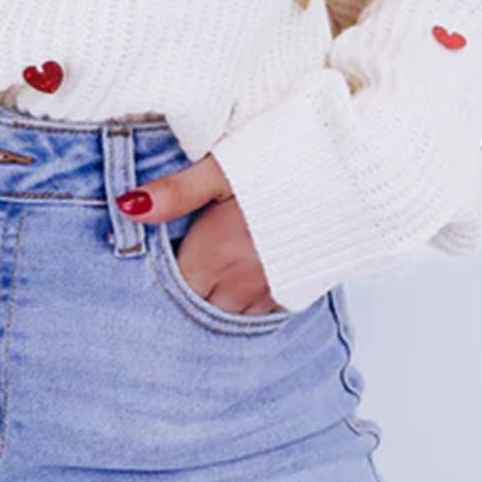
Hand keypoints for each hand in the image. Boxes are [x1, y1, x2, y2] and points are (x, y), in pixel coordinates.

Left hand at [116, 154, 285, 315]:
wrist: (353, 175)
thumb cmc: (286, 163)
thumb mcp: (223, 168)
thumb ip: (175, 192)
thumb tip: (128, 205)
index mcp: (214, 255)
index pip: (170, 289)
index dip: (155, 281)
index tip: (147, 268)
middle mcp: (240, 283)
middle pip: (196, 311)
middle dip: (182, 300)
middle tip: (172, 283)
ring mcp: (270, 292)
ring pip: (228, 318)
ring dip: (213, 306)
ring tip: (206, 285)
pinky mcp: (297, 292)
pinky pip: (261, 315)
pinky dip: (244, 306)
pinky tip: (240, 287)